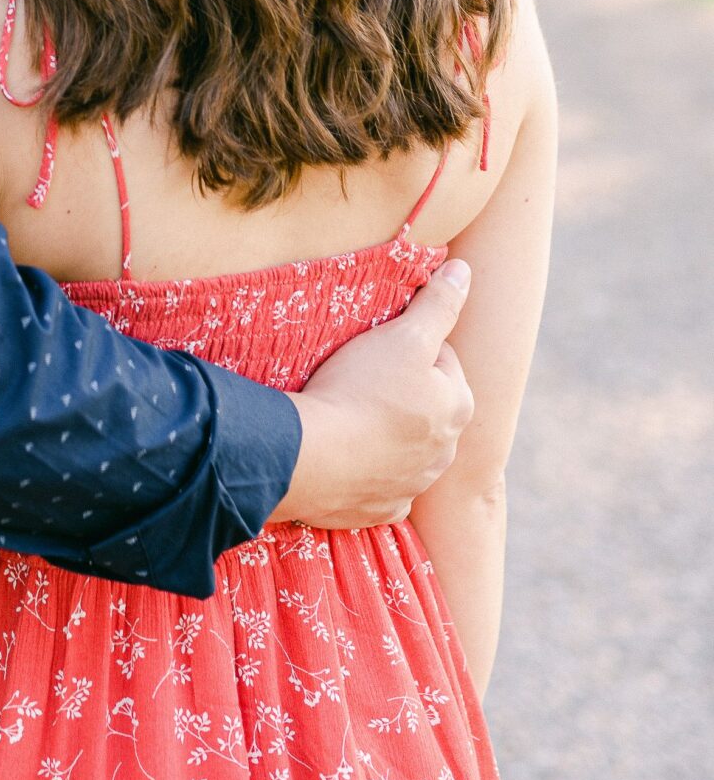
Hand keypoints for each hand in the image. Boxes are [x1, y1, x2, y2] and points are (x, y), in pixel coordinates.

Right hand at [278, 261, 474, 529]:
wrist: (313, 457)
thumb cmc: (361, 389)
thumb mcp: (403, 335)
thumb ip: (439, 303)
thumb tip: (466, 271)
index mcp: (458, 405)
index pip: (441, 360)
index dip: (407, 346)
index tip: (377, 348)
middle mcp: (446, 451)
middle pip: (425, 405)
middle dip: (401, 392)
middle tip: (359, 378)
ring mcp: (414, 484)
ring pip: (404, 446)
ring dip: (384, 431)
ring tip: (347, 413)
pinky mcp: (381, 508)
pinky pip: (380, 482)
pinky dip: (366, 469)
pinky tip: (344, 452)